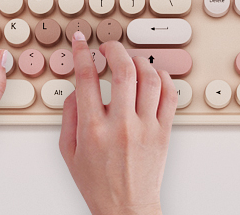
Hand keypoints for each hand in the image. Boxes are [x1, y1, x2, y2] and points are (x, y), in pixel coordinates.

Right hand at [59, 32, 177, 214]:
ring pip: (150, 78)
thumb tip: (77, 87)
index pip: (87, 77)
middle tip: (109, 48)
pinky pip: (170, 95)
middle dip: (114, 49)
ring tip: (131, 61)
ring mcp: (146, 127)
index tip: (82, 42)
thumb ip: (69, 116)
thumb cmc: (97, 183)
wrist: (126, 208)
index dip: (83, 53)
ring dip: (139, 61)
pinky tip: (154, 76)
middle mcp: (121, 125)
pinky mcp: (164, 132)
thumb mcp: (69, 152)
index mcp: (93, 129)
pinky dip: (164, 78)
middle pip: (123, 70)